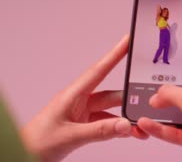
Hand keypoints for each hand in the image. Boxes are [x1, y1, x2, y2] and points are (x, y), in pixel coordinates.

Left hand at [21, 35, 147, 161]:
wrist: (23, 156)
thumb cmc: (38, 141)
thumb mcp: (71, 136)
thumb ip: (100, 131)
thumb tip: (125, 124)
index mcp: (73, 94)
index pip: (99, 70)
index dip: (115, 53)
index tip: (129, 40)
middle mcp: (80, 101)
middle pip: (112, 94)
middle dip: (130, 99)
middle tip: (147, 99)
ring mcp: (83, 113)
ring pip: (112, 110)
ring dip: (126, 118)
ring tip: (139, 125)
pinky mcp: (85, 125)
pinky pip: (107, 123)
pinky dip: (119, 128)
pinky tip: (129, 133)